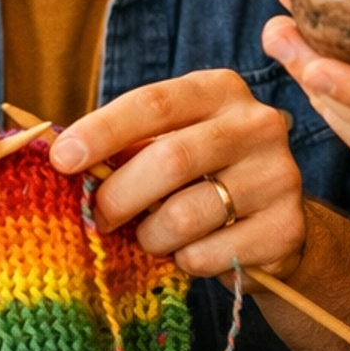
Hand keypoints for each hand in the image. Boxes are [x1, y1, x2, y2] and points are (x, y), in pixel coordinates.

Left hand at [52, 71, 304, 278]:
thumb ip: (126, 145)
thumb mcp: (168, 143)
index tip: (62, 158)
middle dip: (119, 195)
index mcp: (221, 90)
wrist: (272, 223)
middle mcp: (258, 123)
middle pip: (169, 159)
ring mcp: (279, 174)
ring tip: (151, 236)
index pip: (154, 102)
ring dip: (150, 235)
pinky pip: (208, 253)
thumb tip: (64, 156)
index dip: (103, 130)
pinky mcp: (286, 227)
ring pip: (185, 215)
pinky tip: (190, 251)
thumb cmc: (200, 177)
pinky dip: (184, 261)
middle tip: (98, 217)